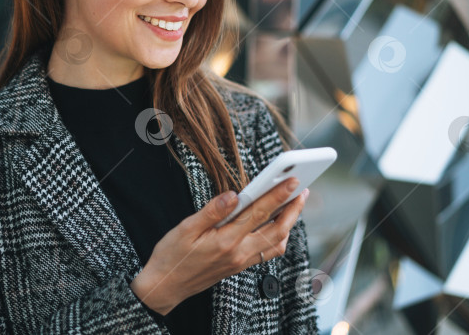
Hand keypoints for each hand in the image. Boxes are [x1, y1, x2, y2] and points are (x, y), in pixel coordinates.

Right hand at [130, 177, 308, 314]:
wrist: (165, 287)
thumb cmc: (172, 256)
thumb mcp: (185, 229)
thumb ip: (211, 211)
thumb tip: (232, 195)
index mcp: (226, 241)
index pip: (259, 213)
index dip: (278, 195)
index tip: (292, 181)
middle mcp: (239, 253)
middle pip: (277, 229)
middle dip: (293, 209)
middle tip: (302, 190)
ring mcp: (241, 261)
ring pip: (276, 243)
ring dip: (289, 223)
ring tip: (293, 204)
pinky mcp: (239, 266)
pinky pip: (267, 252)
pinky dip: (278, 236)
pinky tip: (276, 224)